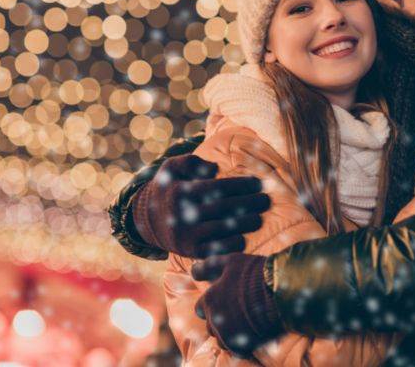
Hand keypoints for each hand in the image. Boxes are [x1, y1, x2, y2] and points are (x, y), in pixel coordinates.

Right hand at [130, 154, 269, 257]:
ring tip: (259, 218)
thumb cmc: (170, 188)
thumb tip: (214, 169)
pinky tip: (244, 238)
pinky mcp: (190, 252)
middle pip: (222, 208)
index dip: (240, 185)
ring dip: (244, 225)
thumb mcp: (172, 167)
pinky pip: (214, 251)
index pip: (216, 188)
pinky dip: (231, 246)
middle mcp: (181, 215)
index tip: (258, 183)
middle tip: (266, 201)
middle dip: (248, 204)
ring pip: (221, 230)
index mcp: (179, 192)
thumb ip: (191, 162)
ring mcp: (185, 236)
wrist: (148, 221)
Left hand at [192, 253, 282, 355]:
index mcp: (210, 299)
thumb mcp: (231, 261)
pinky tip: (252, 333)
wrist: (280, 290)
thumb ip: (209, 266)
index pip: (201, 308)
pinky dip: (241, 344)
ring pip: (221, 340)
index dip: (211, 305)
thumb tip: (193, 270)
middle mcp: (214, 319)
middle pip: (210, 326)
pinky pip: (236, 350)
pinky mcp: (243, 344)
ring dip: (229, 334)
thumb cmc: (255, 273)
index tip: (224, 301)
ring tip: (245, 324)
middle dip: (219, 321)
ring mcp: (228, 334)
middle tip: (237, 312)